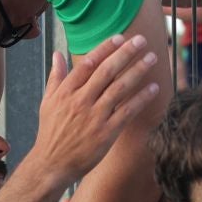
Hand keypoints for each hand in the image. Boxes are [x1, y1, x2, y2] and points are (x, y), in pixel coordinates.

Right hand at [28, 34, 159, 183]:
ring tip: (152, 58)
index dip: (105, 48)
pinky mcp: (106, 133)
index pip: (88, 63)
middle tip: (141, 40)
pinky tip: (153, 87)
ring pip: (120, 88)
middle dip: (126, 53)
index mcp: (66, 91)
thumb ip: (56, 77)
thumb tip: (57, 54)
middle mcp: (81, 101)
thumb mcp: (47, 102)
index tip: (120, 38)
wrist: (52, 164)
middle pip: (107, 71)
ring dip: (138, 70)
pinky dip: (142, 98)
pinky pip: (128, 111)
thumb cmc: (51, 133)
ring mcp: (94, 117)